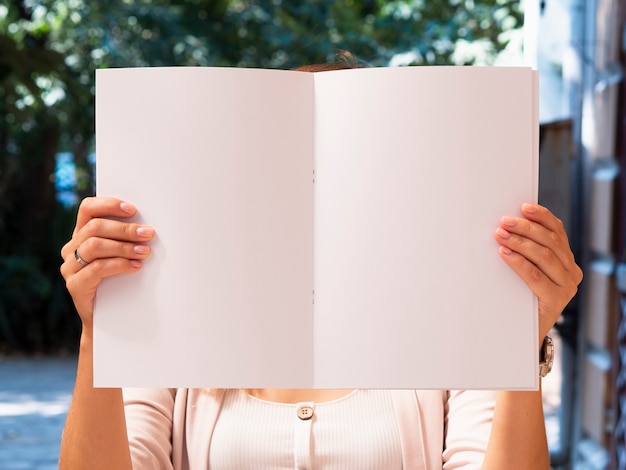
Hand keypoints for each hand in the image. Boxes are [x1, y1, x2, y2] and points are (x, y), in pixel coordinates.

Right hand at [60, 197, 154, 330]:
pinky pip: (96, 268)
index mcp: (81, 234)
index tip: (133, 210)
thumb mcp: (122, 254)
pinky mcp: (75, 285)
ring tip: (145, 252)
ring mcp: (70, 267)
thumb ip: (126, 238)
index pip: (88, 209)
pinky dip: (119, 264)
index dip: (109, 205)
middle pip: (95, 228)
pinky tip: (136, 266)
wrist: (110, 319)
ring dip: (124, 247)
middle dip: (125, 229)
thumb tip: (148, 225)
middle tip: (148, 233)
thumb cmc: (120, 281)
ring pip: (95, 246)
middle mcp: (71, 248)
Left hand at [493, 203, 582, 342]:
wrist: (522, 333)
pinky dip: (519, 262)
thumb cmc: (520, 297)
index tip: (524, 207)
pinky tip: (505, 254)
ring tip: (500, 235)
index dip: (542, 217)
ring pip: (544, 256)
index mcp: (566, 260)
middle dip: (525, 228)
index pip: (557, 231)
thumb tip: (506, 226)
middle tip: (504, 222)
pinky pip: (536, 276)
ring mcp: (567, 287)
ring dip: (519, 243)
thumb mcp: (526, 271)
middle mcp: (571, 272)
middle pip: (550, 242)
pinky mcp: (556, 301)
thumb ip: (525, 251)